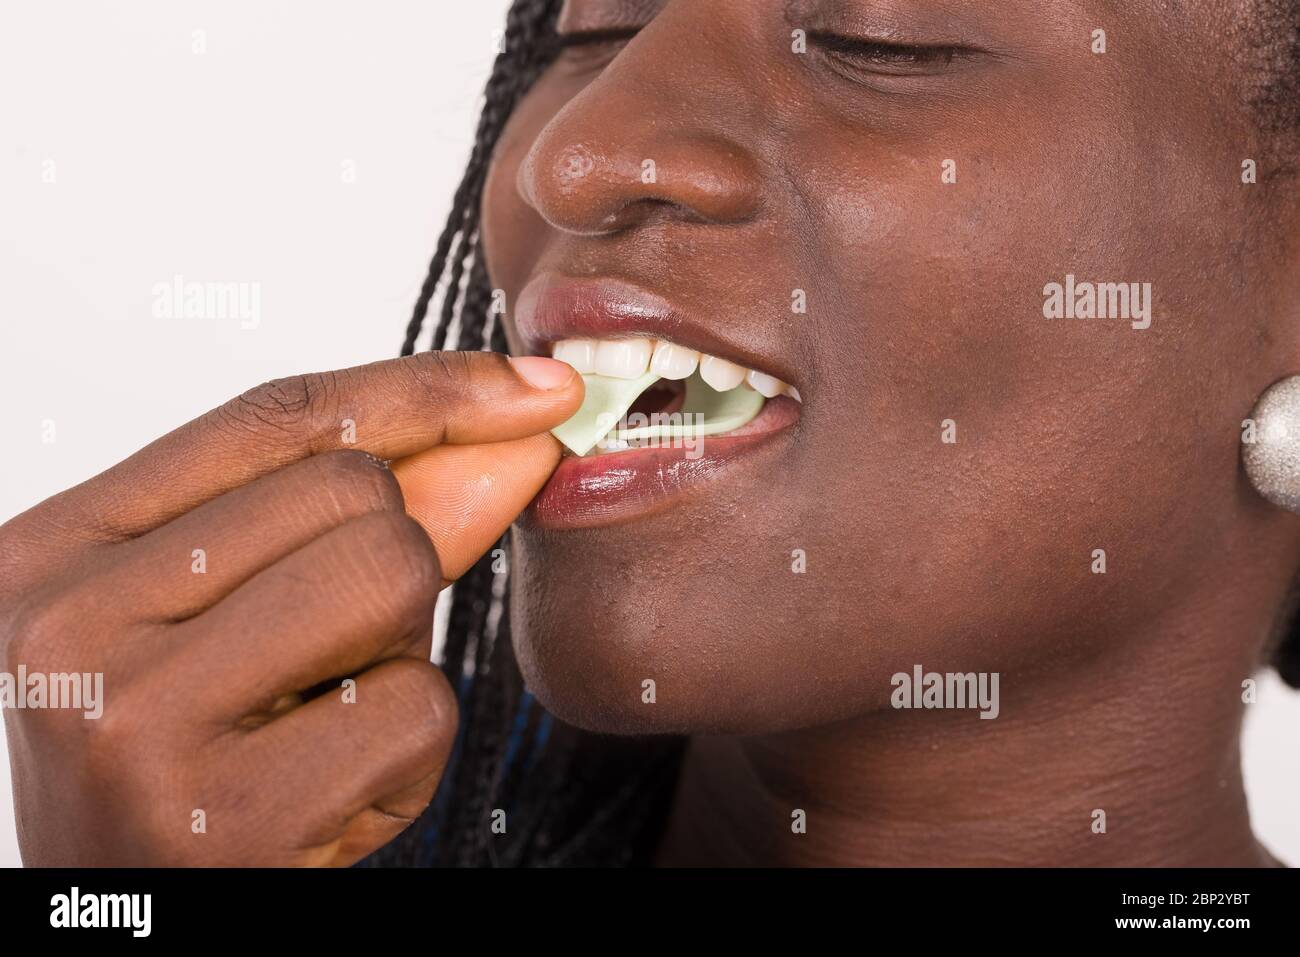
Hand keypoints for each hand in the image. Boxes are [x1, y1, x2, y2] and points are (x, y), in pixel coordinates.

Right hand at [0, 351, 580, 864]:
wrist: (128, 927)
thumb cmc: (188, 764)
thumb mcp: (242, 621)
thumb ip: (362, 519)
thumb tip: (517, 429)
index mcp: (58, 548)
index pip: (278, 417)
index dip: (428, 389)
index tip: (539, 387)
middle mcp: (71, 621)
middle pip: (355, 491)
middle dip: (390, 564)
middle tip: (318, 663)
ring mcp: (136, 721)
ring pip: (393, 576)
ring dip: (400, 653)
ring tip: (316, 722)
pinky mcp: (226, 817)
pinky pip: (417, 709)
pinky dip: (409, 754)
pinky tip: (328, 797)